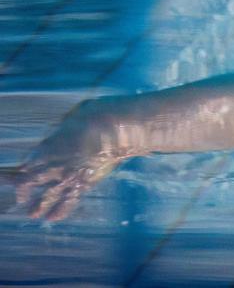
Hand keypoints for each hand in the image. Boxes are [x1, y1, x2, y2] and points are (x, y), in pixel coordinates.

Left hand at [15, 99, 124, 221]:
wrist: (119, 128)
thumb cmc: (96, 115)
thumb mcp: (71, 118)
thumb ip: (62, 130)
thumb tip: (62, 132)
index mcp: (47, 148)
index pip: (26, 165)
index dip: (17, 173)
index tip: (14, 176)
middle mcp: (53, 166)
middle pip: (30, 183)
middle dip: (23, 191)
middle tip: (21, 198)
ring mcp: (69, 177)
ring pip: (48, 196)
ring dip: (38, 206)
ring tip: (33, 214)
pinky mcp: (85, 183)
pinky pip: (69, 201)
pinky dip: (61, 210)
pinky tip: (54, 218)